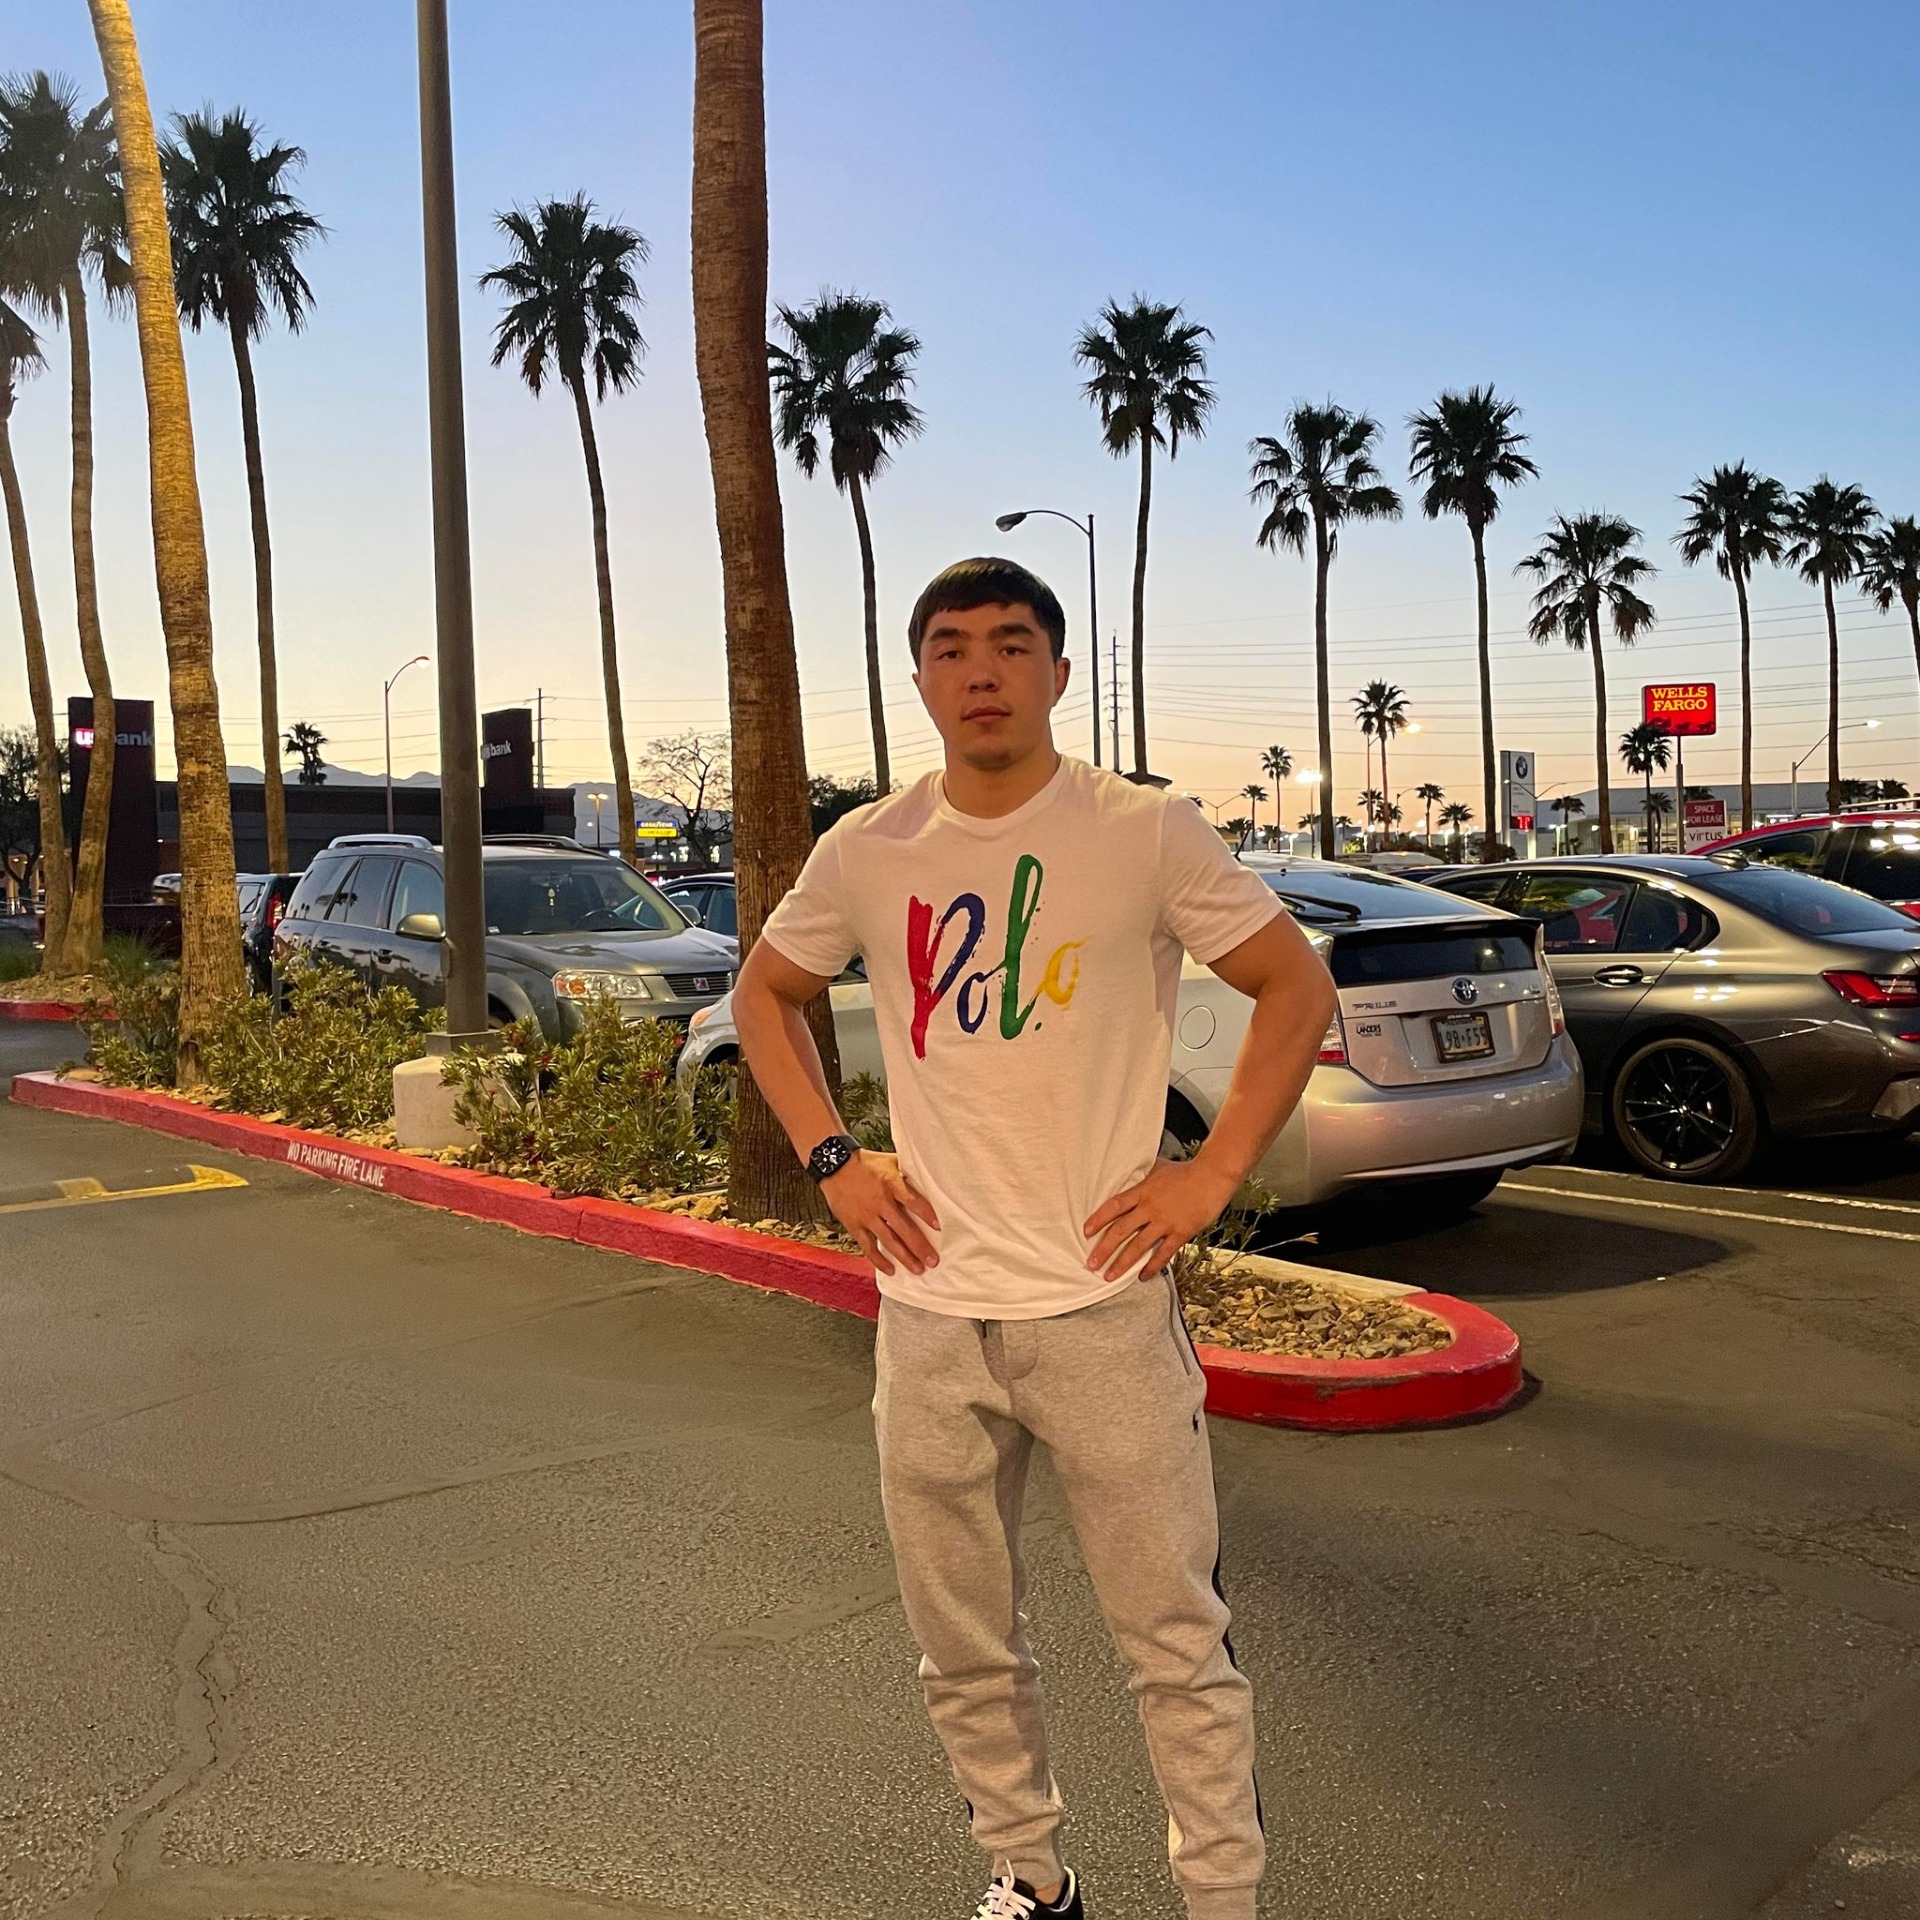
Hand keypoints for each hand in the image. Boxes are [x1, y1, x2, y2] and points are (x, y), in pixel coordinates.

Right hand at [821, 1150, 940, 1276]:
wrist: (835, 1166)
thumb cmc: (866, 1163)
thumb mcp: (890, 1160)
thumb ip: (908, 1170)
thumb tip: (929, 1174)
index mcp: (891, 1184)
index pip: (912, 1201)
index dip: (926, 1214)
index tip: (939, 1227)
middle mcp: (880, 1203)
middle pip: (904, 1228)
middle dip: (920, 1246)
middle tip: (933, 1261)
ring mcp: (867, 1217)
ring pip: (888, 1241)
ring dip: (904, 1257)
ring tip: (918, 1269)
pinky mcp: (855, 1226)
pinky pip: (868, 1247)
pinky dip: (879, 1260)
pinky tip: (891, 1270)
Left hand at [1083, 1156, 1238, 1282]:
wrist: (1212, 1176)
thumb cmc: (1185, 1171)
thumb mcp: (1157, 1167)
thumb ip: (1140, 1174)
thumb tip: (1126, 1173)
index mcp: (1142, 1191)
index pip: (1114, 1206)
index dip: (1098, 1219)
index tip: (1086, 1231)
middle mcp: (1150, 1208)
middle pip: (1121, 1230)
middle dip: (1104, 1249)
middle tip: (1091, 1264)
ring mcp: (1165, 1222)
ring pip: (1138, 1246)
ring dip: (1122, 1263)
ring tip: (1109, 1276)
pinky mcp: (1181, 1232)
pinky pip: (1163, 1253)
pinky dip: (1152, 1266)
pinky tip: (1142, 1276)